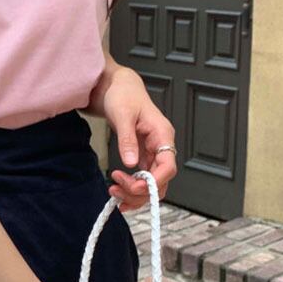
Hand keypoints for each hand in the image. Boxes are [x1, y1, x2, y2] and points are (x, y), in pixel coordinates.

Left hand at [103, 66, 176, 211]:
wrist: (119, 87)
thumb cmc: (124, 95)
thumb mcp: (123, 115)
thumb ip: (127, 139)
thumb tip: (130, 162)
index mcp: (163, 134)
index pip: (168, 166)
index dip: (154, 182)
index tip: (134, 187)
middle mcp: (161, 146)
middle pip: (161, 181)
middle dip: (140, 191)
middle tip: (116, 189)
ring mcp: (153, 153)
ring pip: (152, 184)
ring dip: (135, 194)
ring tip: (114, 191)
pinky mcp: (143, 156)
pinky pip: (143, 179)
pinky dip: (132, 189)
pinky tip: (119, 193)